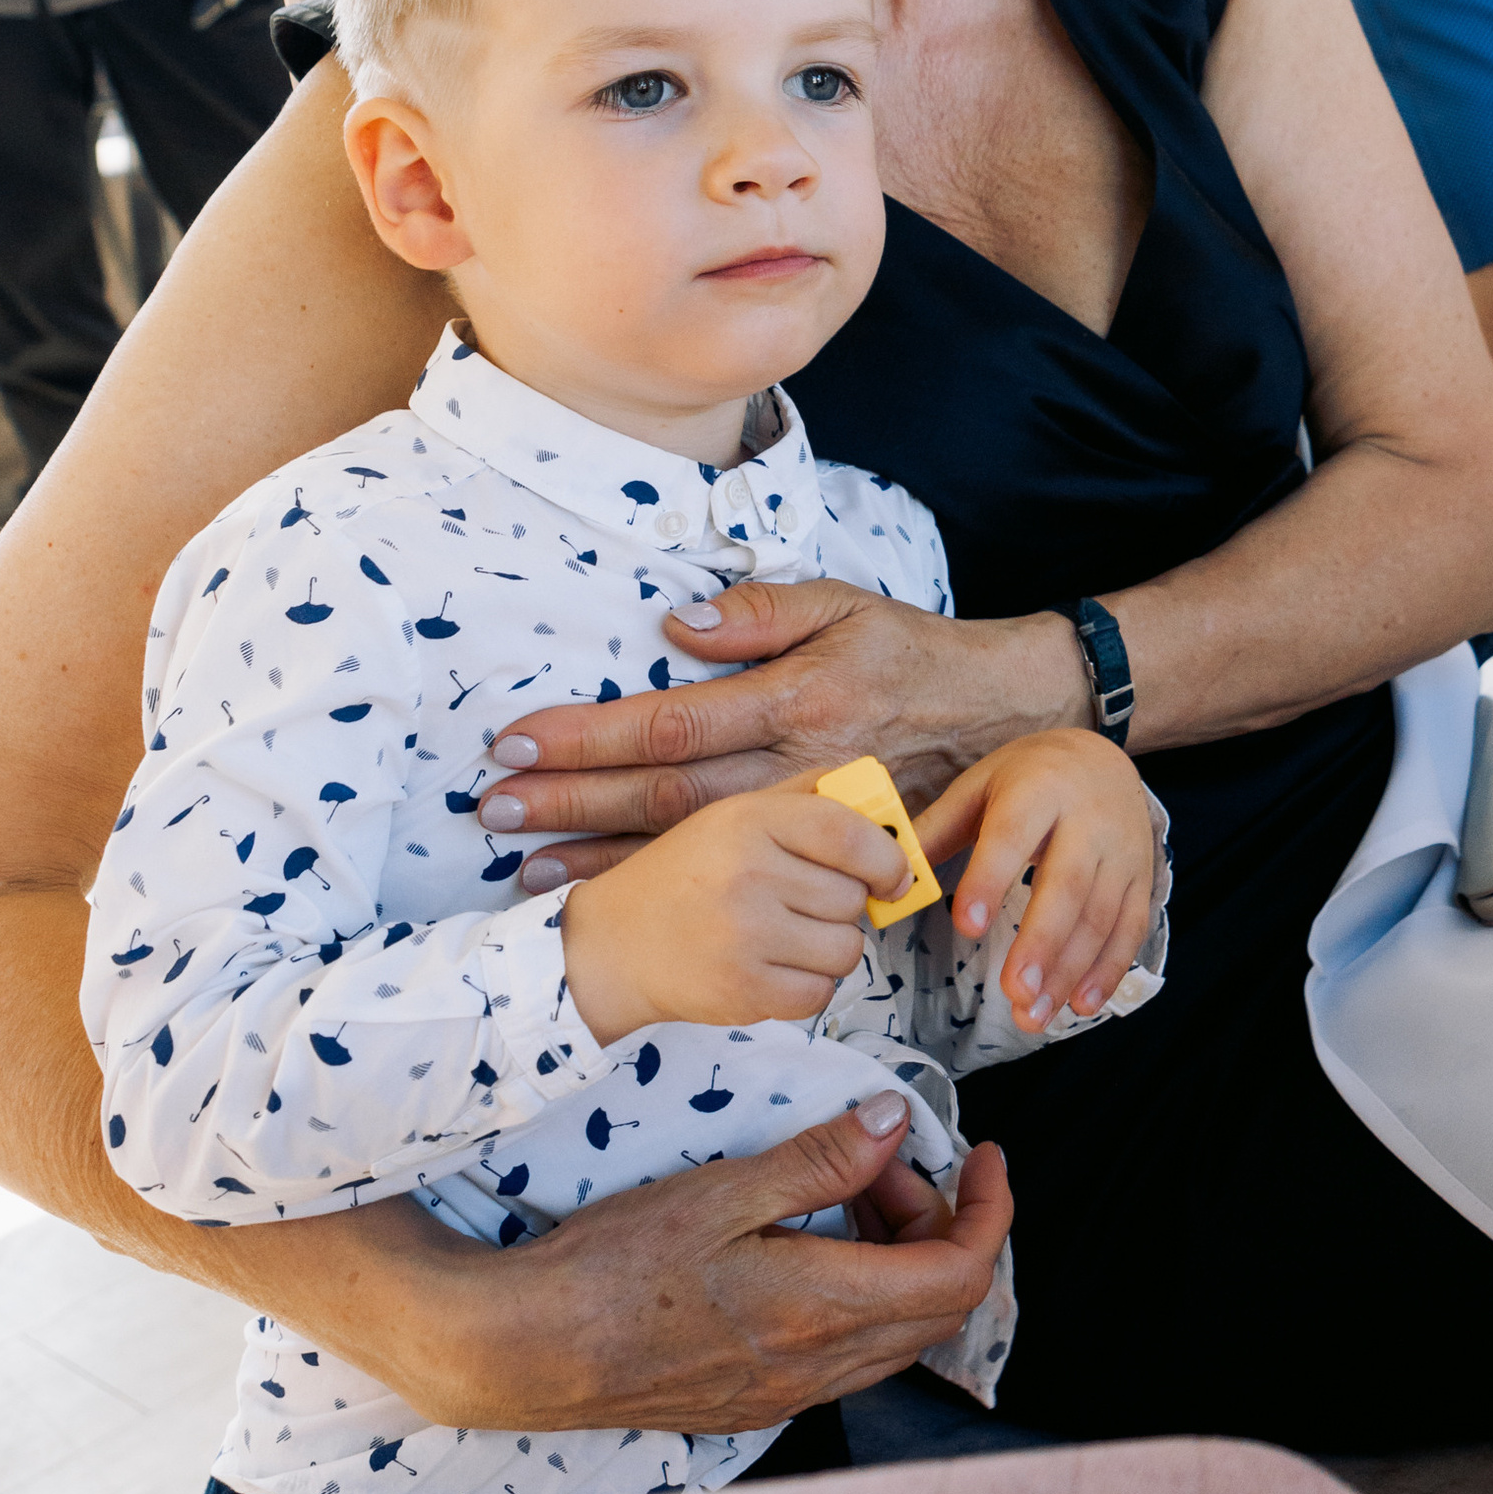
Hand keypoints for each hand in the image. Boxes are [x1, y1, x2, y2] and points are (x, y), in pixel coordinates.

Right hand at [383, 1097, 1014, 1431]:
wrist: (521, 1350)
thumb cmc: (608, 1264)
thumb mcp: (719, 1190)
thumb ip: (818, 1161)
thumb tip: (897, 1124)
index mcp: (819, 1310)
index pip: (958, 1274)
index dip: (990, 1210)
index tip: (983, 1155)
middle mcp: (816, 1369)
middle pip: (939, 1308)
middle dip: (941, 1225)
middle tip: (888, 1163)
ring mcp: (785, 1396)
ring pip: (895, 1335)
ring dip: (899, 1262)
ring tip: (845, 1196)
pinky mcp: (753, 1404)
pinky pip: (847, 1355)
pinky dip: (859, 1296)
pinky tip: (806, 1249)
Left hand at [492, 576, 1094, 887]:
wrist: (1000, 715)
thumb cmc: (911, 650)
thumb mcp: (848, 603)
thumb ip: (766, 610)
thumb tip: (683, 623)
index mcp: (795, 698)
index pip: (671, 723)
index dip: (590, 736)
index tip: (517, 743)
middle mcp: (794, 765)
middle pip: (665, 794)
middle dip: (572, 803)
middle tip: (492, 811)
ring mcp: (805, 818)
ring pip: (690, 843)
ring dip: (601, 856)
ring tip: (523, 868)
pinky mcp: (818, 850)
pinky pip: (729, 870)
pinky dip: (663, 880)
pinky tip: (608, 890)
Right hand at [557, 784, 917, 1044]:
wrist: (613, 945)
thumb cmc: (686, 877)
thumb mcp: (733, 816)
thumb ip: (803, 799)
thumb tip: (880, 793)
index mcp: (749, 820)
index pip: (850, 834)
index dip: (886, 859)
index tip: (891, 878)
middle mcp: (748, 873)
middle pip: (853, 898)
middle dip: (840, 908)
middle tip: (800, 907)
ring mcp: (745, 935)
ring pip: (846, 949)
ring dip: (827, 950)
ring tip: (785, 939)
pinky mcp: (744, 990)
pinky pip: (820, 993)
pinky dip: (806, 987)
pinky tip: (773, 969)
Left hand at [918, 729, 1160, 1029]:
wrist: (1102, 757)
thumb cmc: (1028, 779)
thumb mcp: (980, 786)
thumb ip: (937, 830)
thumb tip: (892, 876)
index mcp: (1037, 789)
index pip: (1011, 836)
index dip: (990, 880)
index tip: (968, 927)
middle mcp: (1087, 818)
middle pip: (1067, 884)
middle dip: (1040, 942)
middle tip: (1013, 992)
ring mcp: (1122, 849)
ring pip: (1100, 914)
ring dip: (1069, 970)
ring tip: (1033, 1015)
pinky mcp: (1142, 876)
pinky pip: (1131, 927)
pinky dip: (1109, 970)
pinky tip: (1081, 1004)